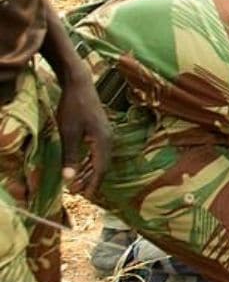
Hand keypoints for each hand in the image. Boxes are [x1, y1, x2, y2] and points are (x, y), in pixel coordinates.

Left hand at [56, 75, 110, 194]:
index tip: (86, 197)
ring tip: (77, 183)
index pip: (101, 169)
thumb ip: (70, 156)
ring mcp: (105, 134)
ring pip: (99, 159)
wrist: (79, 84)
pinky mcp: (99, 130)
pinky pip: (96, 151)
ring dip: (88, 171)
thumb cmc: (73, 107)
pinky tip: (79, 166)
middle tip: (77, 193)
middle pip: (101, 166)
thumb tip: (69, 180)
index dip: (93, 184)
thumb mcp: (68, 133)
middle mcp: (108, 139)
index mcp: (103, 142)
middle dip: (90, 180)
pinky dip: (88, 161)